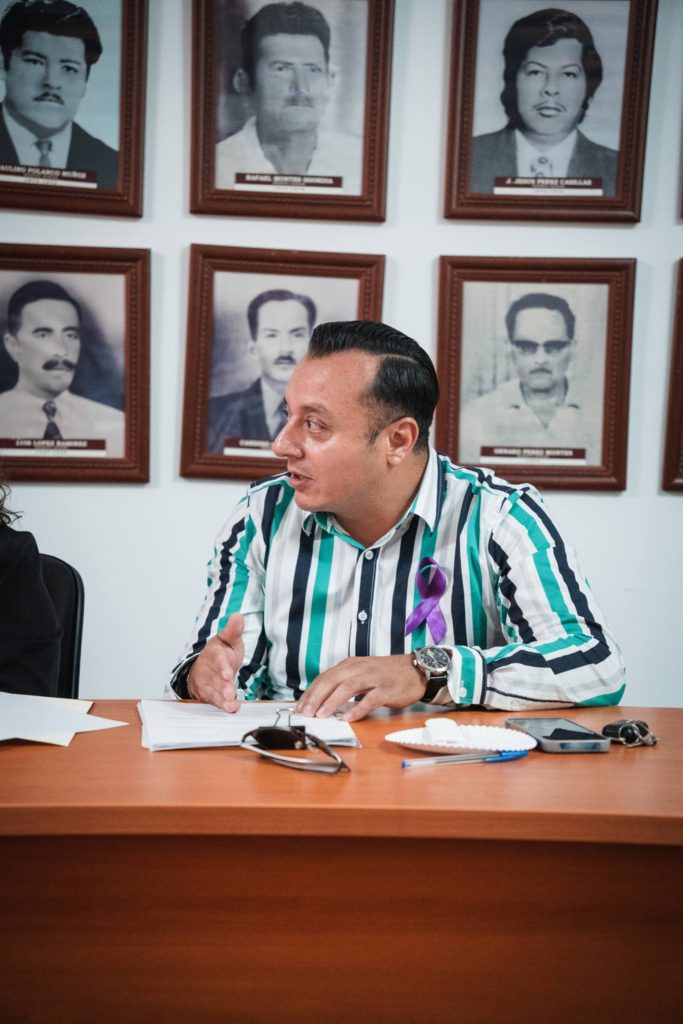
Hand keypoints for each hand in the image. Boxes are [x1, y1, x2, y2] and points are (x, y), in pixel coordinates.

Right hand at [187, 612, 243, 711]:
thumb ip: (234, 630)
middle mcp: (207, 669)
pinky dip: (221, 706)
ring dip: (222, 700)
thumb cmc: (220, 652)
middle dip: (223, 687)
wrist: (206, 666)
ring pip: (213, 693)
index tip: (228, 674)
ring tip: (231, 705)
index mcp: (213, 653)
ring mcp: (206, 683)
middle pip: (215, 680)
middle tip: (230, 694)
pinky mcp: (207, 695)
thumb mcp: (228, 639)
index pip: (217, 660)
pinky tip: (231, 709)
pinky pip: (213, 702)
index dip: (222, 668)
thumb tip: (238, 616)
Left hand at [297, 653, 425, 722]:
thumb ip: (343, 683)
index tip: (300, 706)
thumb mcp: (361, 673)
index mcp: (350, 665)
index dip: (311, 692)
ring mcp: (373, 678)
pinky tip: (349, 718)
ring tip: (321, 715)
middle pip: (332, 680)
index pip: (325, 677)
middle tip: (305, 712)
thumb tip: (322, 700)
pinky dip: (358, 709)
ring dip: (332, 702)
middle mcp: (359, 668)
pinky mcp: (387, 689)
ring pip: (348, 688)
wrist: (415, 670)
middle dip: (316, 696)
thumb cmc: (386, 675)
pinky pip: (370, 699)